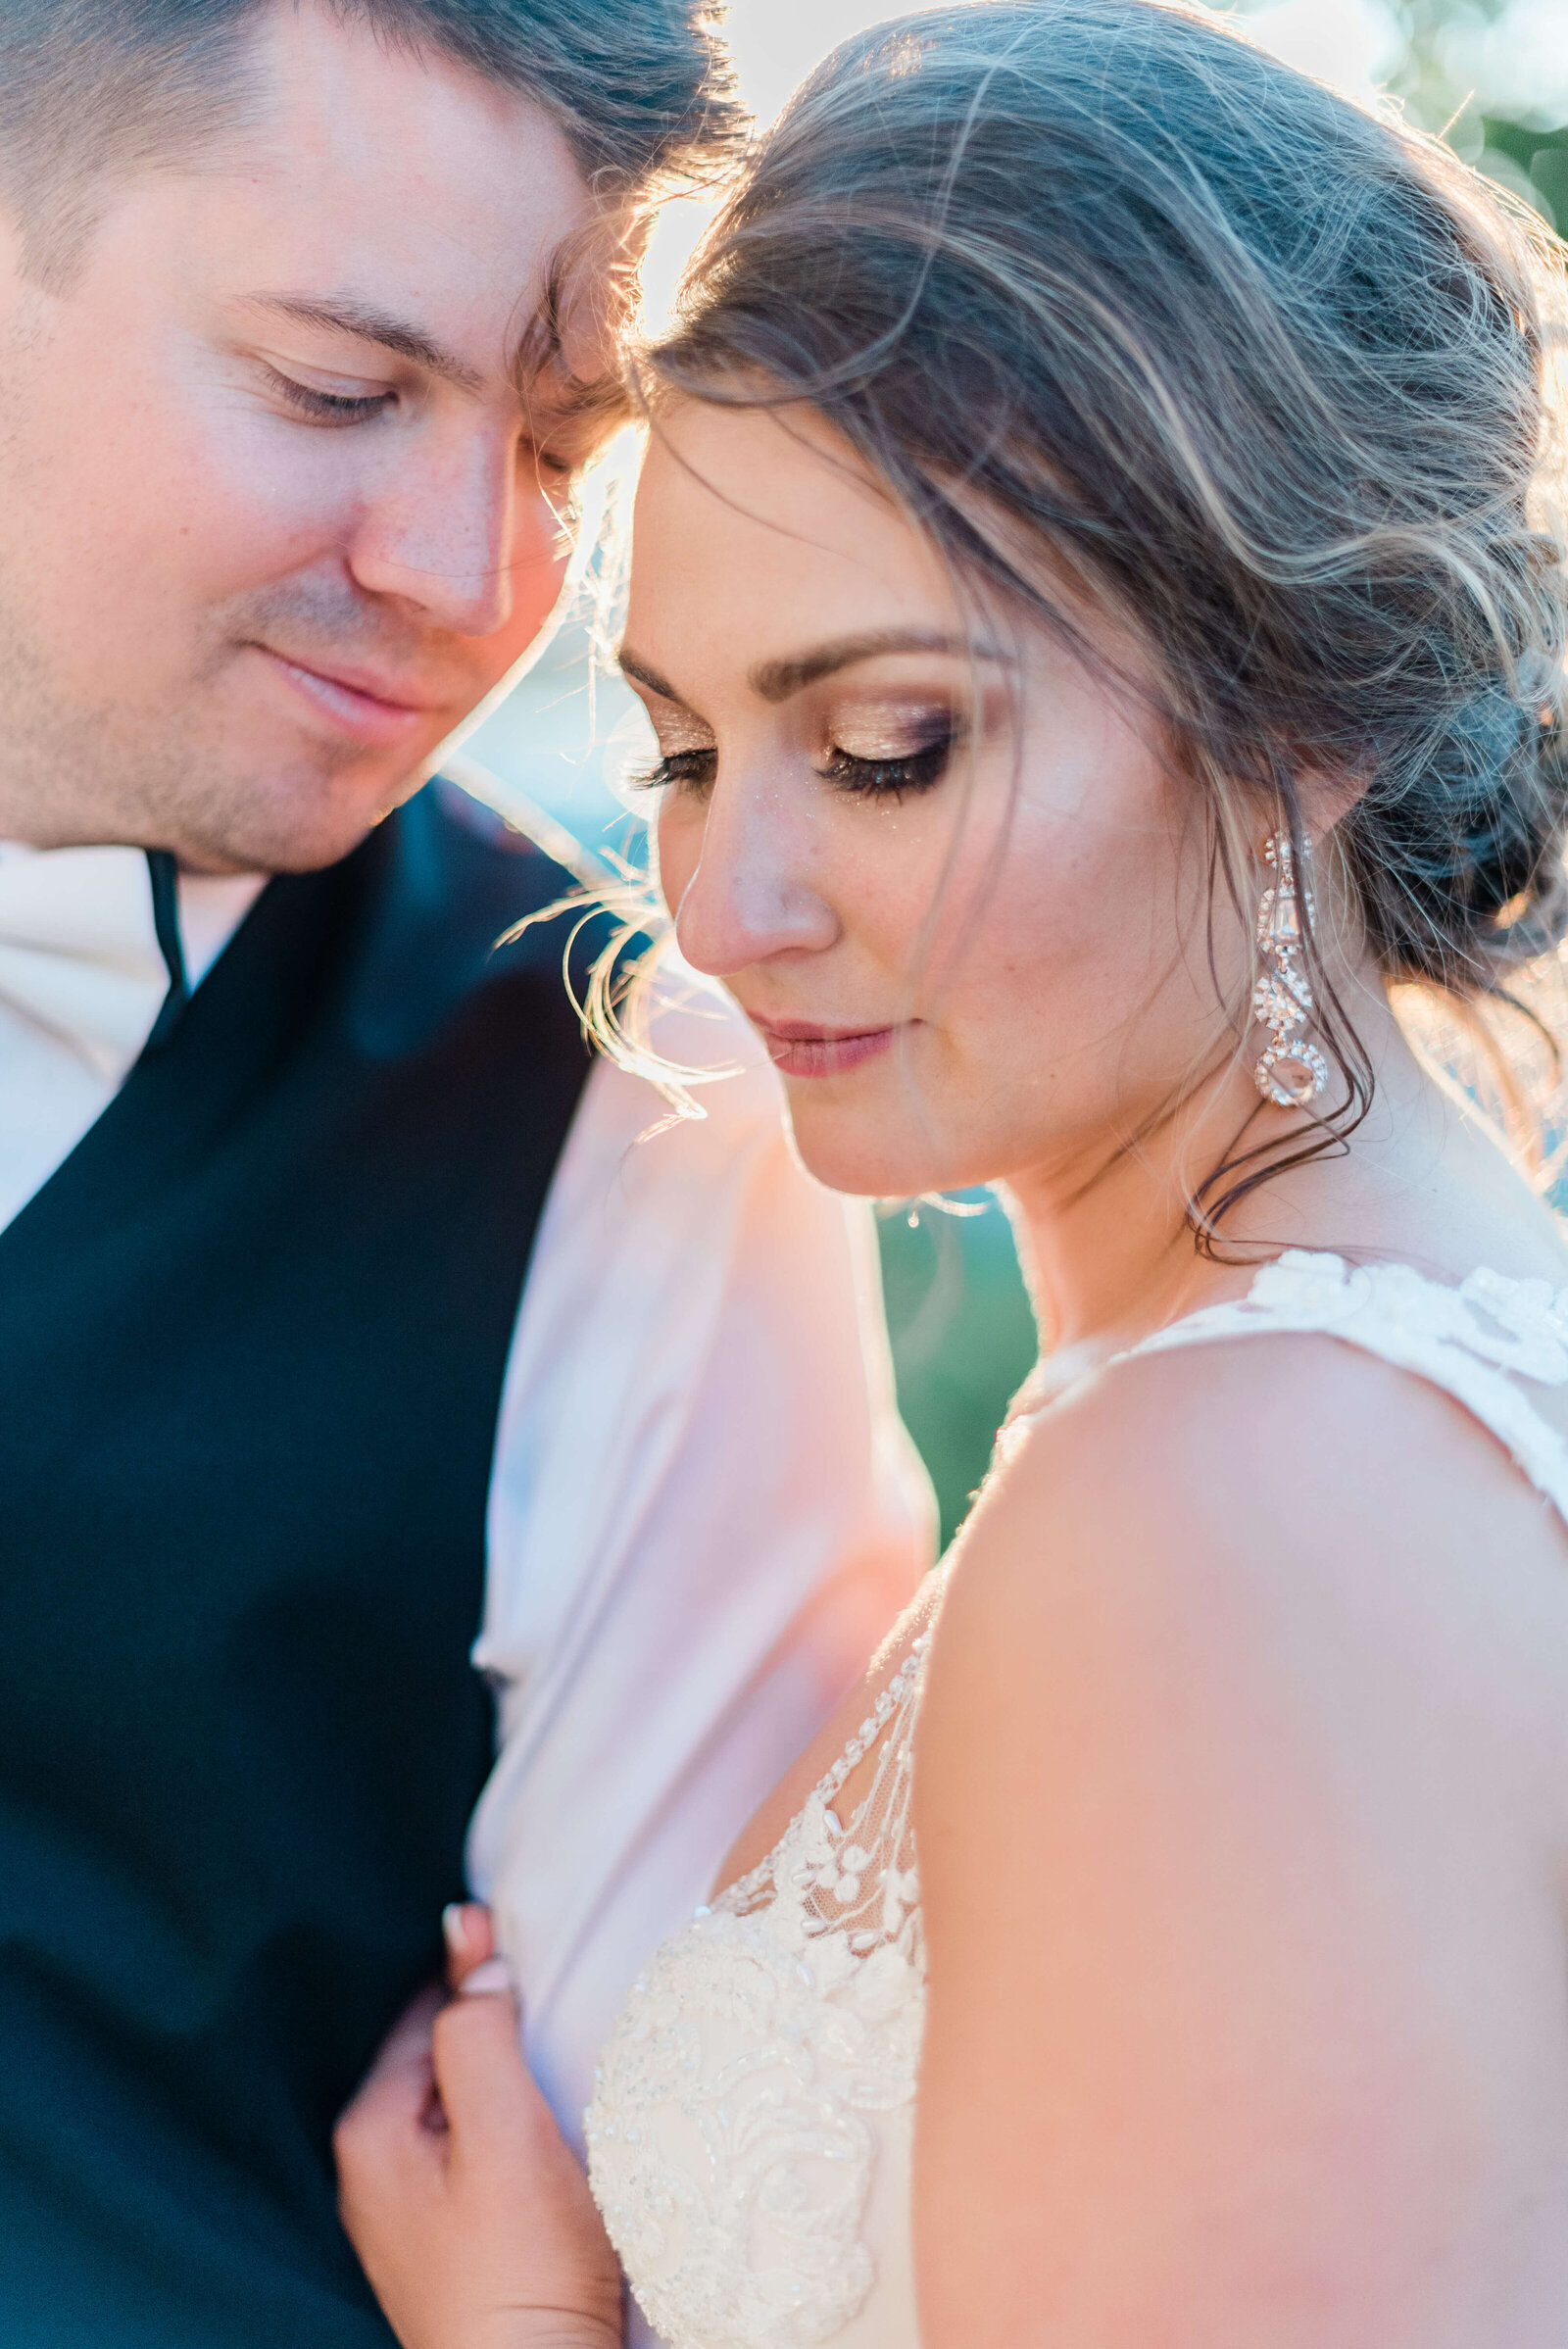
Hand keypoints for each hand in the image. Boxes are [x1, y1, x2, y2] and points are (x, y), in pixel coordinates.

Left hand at [335, 1906, 623, 2348]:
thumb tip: (465, 1934)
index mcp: (370, 2129)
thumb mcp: (507, 2131)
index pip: (424, 2007)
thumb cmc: (523, 2268)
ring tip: (545, 2060)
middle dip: (484, 2023)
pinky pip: (462, 2151)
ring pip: (450, 2103)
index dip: (478, 1970)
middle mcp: (368, 2168)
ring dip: (494, 2077)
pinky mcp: (438, 2243)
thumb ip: (480, 2029)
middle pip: (433, 2055)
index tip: (526, 1939)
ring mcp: (400, 2211)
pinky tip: (533, 2133)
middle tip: (546, 1996)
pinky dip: (495, 2126)